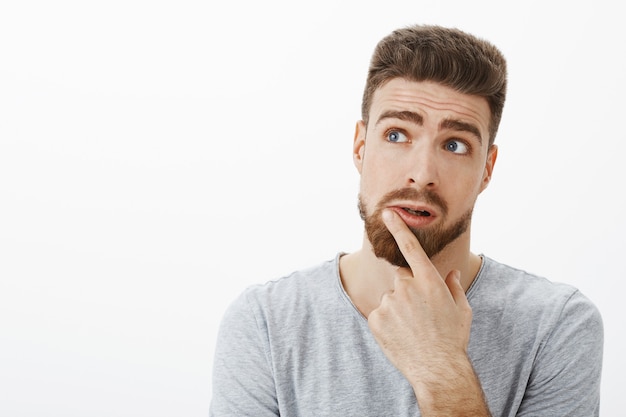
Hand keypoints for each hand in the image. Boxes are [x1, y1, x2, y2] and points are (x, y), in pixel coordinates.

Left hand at [368, 208, 472, 383]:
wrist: (437, 369)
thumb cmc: (452, 339)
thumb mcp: (462, 310)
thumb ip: (454, 286)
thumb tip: (452, 273)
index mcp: (429, 281)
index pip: (411, 248)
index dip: (399, 228)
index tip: (388, 213)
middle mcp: (407, 287)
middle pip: (403, 281)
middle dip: (409, 293)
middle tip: (421, 316)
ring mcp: (389, 302)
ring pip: (391, 299)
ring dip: (399, 309)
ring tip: (413, 330)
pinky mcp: (376, 318)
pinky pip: (381, 314)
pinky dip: (388, 322)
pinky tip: (401, 336)